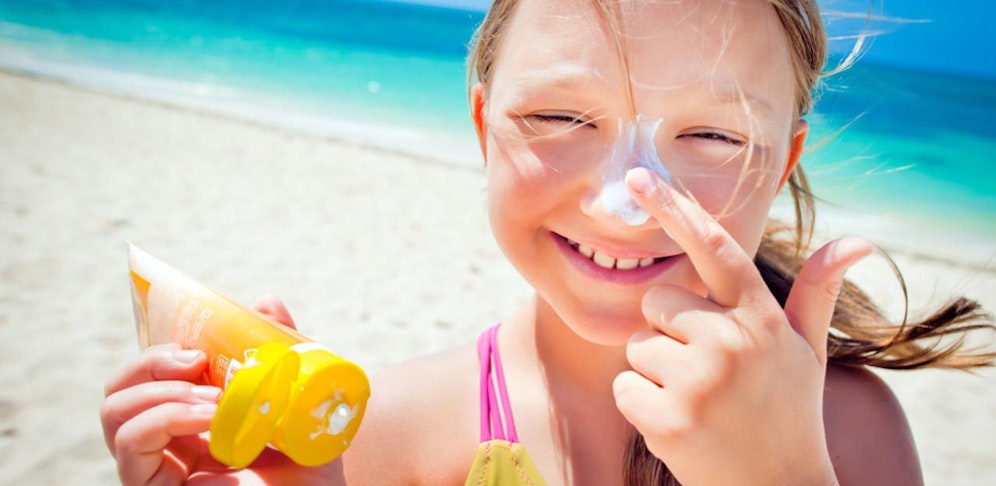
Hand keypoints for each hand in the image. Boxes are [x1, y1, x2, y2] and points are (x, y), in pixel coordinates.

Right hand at [101, 295, 324, 484]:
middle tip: (197, 362)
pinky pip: (129, 449)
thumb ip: (278, 353)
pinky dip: (163, 421)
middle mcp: (165, 445)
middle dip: (149, 363)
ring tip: (211, 399)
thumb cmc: (308, 462)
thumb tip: (266, 301)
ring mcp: (156, 469)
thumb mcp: (297, 398)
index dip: (161, 352)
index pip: (147, 376)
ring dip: (159, 392)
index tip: (200, 347)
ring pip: (113, 413)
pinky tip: (207, 420)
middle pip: (118, 390)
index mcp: (189, 419)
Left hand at [612, 168, 870, 484]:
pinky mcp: (670, 417)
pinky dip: (642, 407)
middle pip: (656, 301)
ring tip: (697, 401)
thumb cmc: (788, 413)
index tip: (638, 177)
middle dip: (667, 331)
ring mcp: (700, 380)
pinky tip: (679, 425)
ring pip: (637, 346)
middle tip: (703, 371)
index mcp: (761, 318)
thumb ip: (816, 294)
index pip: (716, 248)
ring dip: (655, 373)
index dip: (676, 208)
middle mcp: (732, 341)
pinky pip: (625, 387)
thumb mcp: (807, 353)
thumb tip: (857, 242)